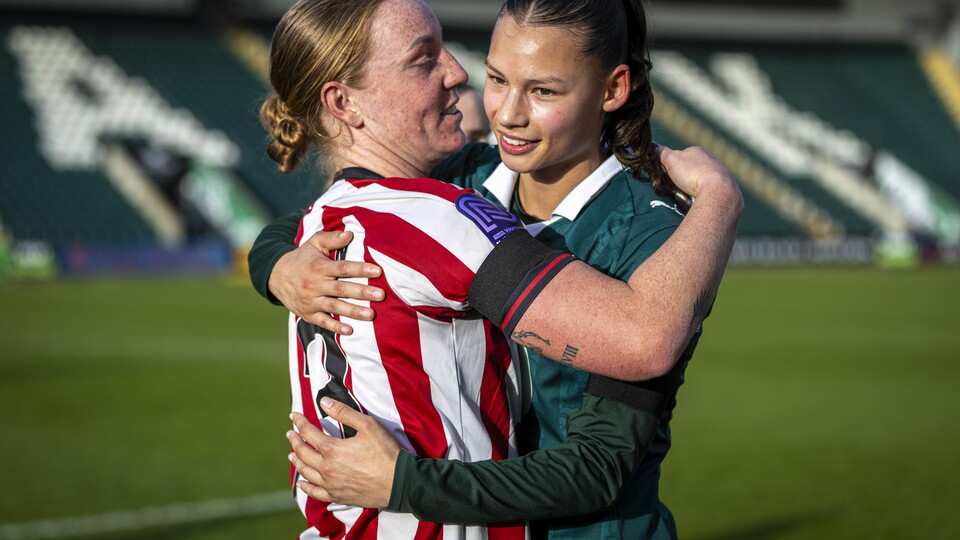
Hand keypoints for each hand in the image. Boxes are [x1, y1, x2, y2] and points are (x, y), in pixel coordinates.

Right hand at [269, 230, 384, 333]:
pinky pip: (323, 321)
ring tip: (371, 314)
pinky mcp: (308, 314)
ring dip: (353, 311)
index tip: (378, 271)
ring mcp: (311, 301)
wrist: (276, 277)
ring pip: (335, 306)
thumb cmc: (302, 258)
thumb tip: (349, 234)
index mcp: (319, 267)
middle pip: (341, 289)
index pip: (343, 268)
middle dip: (362, 292)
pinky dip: (336, 327)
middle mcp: (315, 285)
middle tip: (380, 295)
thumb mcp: (313, 243)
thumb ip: (331, 238)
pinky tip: (350, 330)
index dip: (360, 269)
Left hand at [287, 399, 400, 508]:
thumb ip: (344, 413)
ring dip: (296, 461)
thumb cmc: (384, 452)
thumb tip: (324, 402)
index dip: (299, 422)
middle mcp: (326, 468)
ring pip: (306, 472)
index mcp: (332, 449)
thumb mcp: (368, 426)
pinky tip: (302, 483)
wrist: (397, 482)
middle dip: (294, 441)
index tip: (293, 415)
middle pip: (303, 453)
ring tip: (291, 455)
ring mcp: (331, 484)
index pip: (308, 432)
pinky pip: (315, 492)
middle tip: (290, 434)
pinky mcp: (338, 496)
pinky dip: (306, 487)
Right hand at [656, 144, 734, 199]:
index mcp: (697, 151)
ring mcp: (719, 173)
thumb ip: (661, 153)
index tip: (667, 174)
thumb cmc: (692, 173)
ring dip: (694, 186)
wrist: (717, 189)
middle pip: (692, 168)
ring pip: (701, 179)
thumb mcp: (671, 160)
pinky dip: (703, 193)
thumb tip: (652, 146)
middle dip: (684, 177)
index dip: (672, 165)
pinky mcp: (724, 187)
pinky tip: (699, 199)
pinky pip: (710, 189)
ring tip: (687, 195)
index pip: (681, 155)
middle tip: (676, 187)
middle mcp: (710, 160)